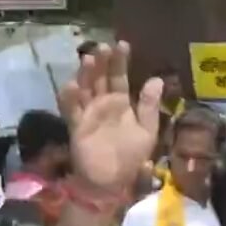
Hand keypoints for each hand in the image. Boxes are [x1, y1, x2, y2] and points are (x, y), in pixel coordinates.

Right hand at [56, 42, 160, 192]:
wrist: (113, 182)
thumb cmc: (131, 156)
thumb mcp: (147, 130)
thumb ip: (149, 105)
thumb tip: (156, 79)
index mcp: (121, 104)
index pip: (119, 77)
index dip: (120, 62)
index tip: (122, 44)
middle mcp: (103, 105)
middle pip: (100, 79)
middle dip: (101, 63)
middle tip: (102, 46)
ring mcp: (88, 114)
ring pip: (84, 89)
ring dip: (85, 75)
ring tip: (89, 59)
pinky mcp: (77, 127)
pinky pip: (72, 110)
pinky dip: (69, 98)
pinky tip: (72, 86)